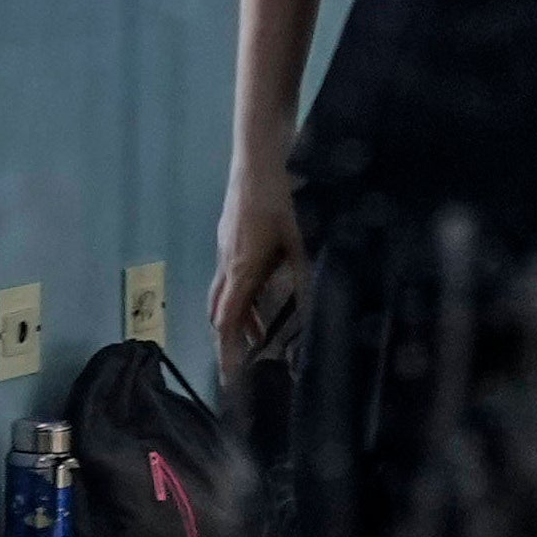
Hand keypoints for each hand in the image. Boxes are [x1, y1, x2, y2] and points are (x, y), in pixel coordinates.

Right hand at [211, 169, 308, 373]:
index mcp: (242, 270)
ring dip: (238, 318)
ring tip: (258, 340)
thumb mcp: (301, 241)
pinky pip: (228, 277)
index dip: (228, 354)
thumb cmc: (280, 197)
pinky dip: (241, 296)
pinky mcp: (229, 237)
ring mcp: (224, 249)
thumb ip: (306, 277)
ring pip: (223, 294)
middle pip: (219, 313)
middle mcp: (227, 264)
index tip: (232, 380)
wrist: (257, 157)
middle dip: (228, 342)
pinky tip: (260, 296)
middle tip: (242, 366)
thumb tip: (317, 311)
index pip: (228, 323)